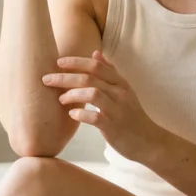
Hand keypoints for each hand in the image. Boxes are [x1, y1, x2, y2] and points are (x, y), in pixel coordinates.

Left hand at [42, 50, 167, 163]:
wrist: (149, 141)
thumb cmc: (131, 115)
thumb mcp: (124, 90)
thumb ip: (110, 72)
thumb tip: (95, 53)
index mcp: (120, 83)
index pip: (96, 65)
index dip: (75, 62)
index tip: (58, 62)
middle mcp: (120, 93)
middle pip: (89, 78)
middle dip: (65, 77)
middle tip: (46, 79)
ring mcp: (118, 110)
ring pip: (92, 94)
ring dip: (72, 94)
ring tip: (60, 99)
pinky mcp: (115, 128)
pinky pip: (95, 117)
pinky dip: (81, 114)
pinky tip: (71, 114)